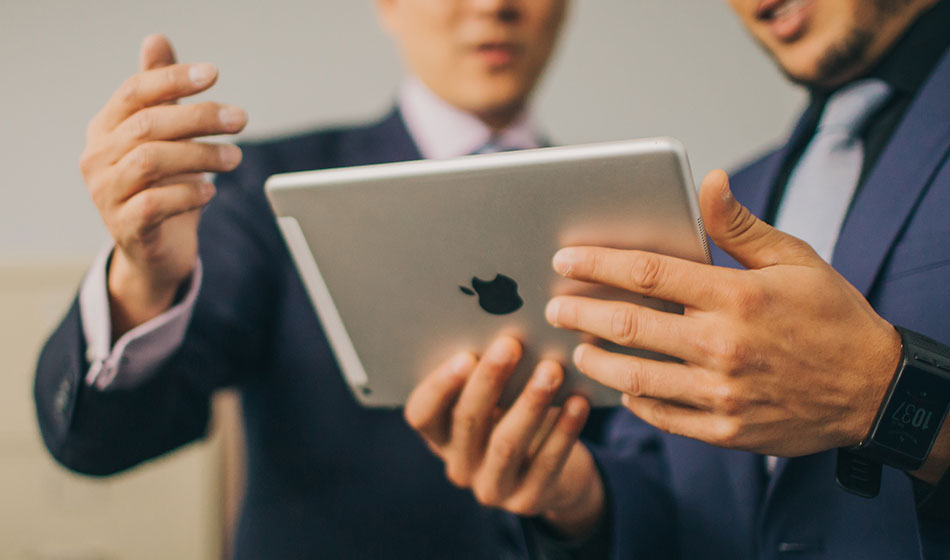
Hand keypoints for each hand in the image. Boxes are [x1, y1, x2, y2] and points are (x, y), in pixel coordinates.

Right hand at [79, 35, 247, 334]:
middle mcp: (97, 157)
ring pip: (151, 161)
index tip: (214, 74)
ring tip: (236, 158)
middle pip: (148, 124)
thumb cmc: (163, 184)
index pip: (135, 92)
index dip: (173, 79)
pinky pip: (155, 204)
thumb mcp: (164, 136)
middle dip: (199, 117)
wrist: (155, 249)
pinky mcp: (125, 227)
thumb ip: (160, 92)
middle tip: (240, 119)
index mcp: (105, 128)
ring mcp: (106, 194)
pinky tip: (211, 192)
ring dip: (201, 155)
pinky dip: (187, 194)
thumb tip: (156, 39)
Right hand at [405, 336, 604, 537]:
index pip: (422, 413)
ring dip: (529, 402)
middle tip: (512, 345)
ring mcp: (491, 488)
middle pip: (467, 421)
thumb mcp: (498, 401)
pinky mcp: (527, 501)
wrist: (556, 477)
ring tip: (552, 369)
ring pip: (506, 443)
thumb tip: (506, 326)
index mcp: (440, 435)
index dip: (440, 386)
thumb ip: (490, 374)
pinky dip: (564, 429)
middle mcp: (458, 465)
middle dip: (490, 380)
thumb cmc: (517, 418)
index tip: (466, 355)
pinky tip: (579, 401)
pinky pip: (547, 462)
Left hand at [545, 170, 900, 456]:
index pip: (648, 273)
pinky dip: (634, 401)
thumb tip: (706, 181)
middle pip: (629, 326)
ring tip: (576, 346)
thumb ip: (739, 226)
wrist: (875, 390)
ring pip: (635, 377)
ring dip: (595, 361)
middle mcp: (724, 346)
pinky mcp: (725, 432)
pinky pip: (662, 416)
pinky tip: (621, 387)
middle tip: (555, 306)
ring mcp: (722, 394)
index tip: (564, 259)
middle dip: (580, 312)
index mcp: (737, 296)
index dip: (597, 263)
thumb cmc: (831, 316)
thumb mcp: (795, 259)